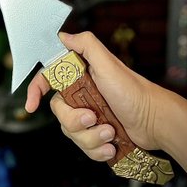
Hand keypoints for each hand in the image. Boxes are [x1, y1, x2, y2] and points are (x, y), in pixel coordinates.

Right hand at [25, 31, 168, 161]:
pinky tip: (111, 147)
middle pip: (58, 112)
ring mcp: (89, 116)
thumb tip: (62, 36)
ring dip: (90, 138)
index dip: (35, 90)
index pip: (48, 79)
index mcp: (79, 75)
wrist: (155, 123)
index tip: (31, 106)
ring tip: (109, 134)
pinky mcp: (96, 135)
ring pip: (70, 132)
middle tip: (94, 118)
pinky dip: (97, 151)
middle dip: (75, 120)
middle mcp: (81, 95)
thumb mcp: (108, 63)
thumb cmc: (134, 91)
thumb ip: (86, 44)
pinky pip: (84, 148)